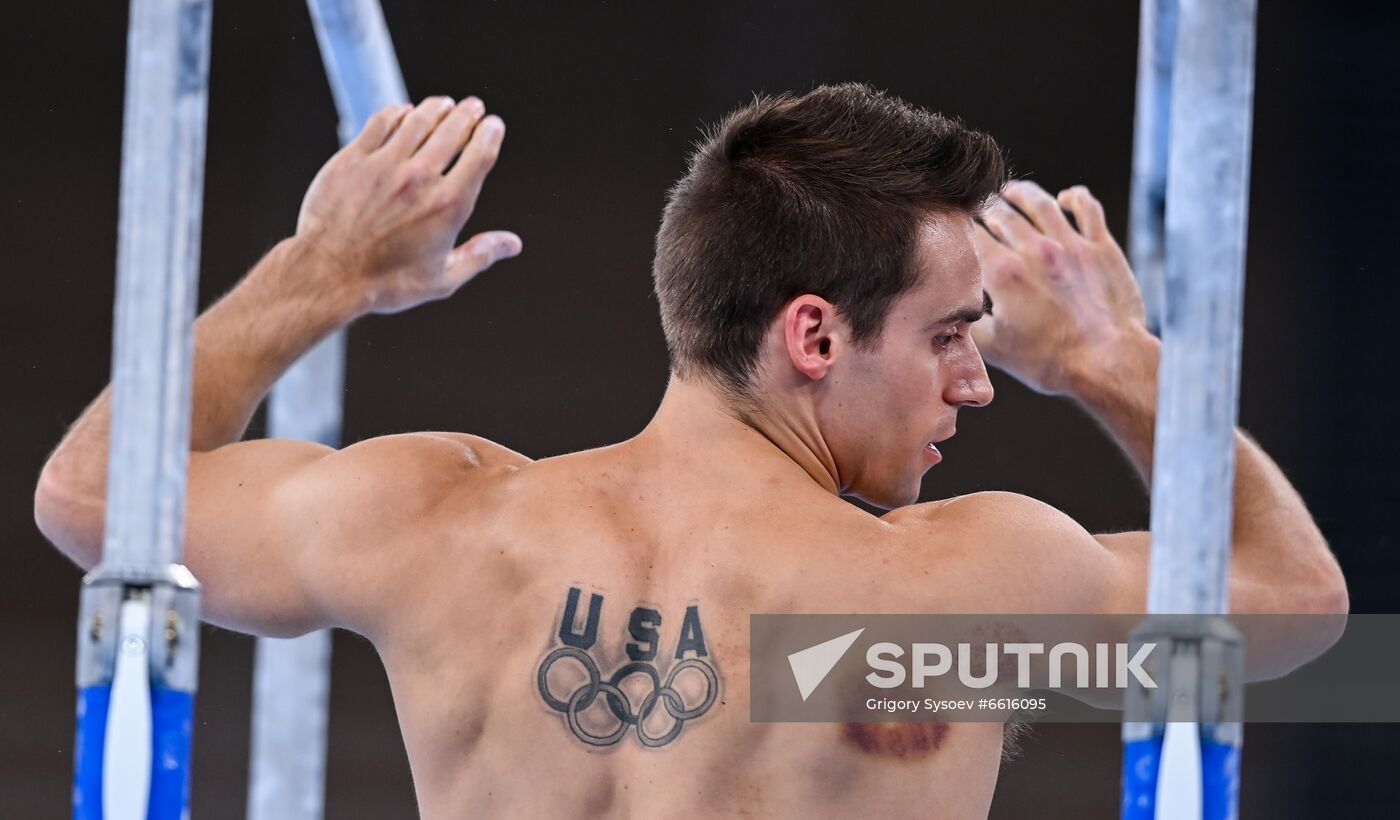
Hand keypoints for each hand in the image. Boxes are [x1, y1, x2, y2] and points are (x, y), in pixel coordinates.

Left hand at [294, 96, 520, 314]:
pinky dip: (398, 113)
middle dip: (468, 113)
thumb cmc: (388, 283)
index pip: (480, 154)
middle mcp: (420, 178)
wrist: (329, 274)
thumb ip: (480, 255)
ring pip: (418, 120)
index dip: (492, 133)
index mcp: (448, 205)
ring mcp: (385, 165)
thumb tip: (513, 244)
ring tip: (444, 104)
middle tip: (474, 107)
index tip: (494, 125)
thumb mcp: (443, 279)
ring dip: (437, 108)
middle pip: (453, 129)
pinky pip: (381, 123)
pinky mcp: (354, 159)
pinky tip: (405, 112)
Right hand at [970, 180, 1149, 394]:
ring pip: (1040, 203)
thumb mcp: (995, 349)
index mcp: (1004, 274)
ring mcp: (1070, 245)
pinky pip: (1087, 208)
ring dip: (1021, 194)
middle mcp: (1035, 251)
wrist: (1107, 363)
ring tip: (1011, 192)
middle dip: (986, 209)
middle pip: (1001, 214)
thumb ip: (969, 325)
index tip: (957, 230)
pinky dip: (1075, 197)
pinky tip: (1066, 197)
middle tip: (980, 210)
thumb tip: (953, 314)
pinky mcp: (1101, 248)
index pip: (971, 237)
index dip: (960, 231)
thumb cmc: (1052, 361)